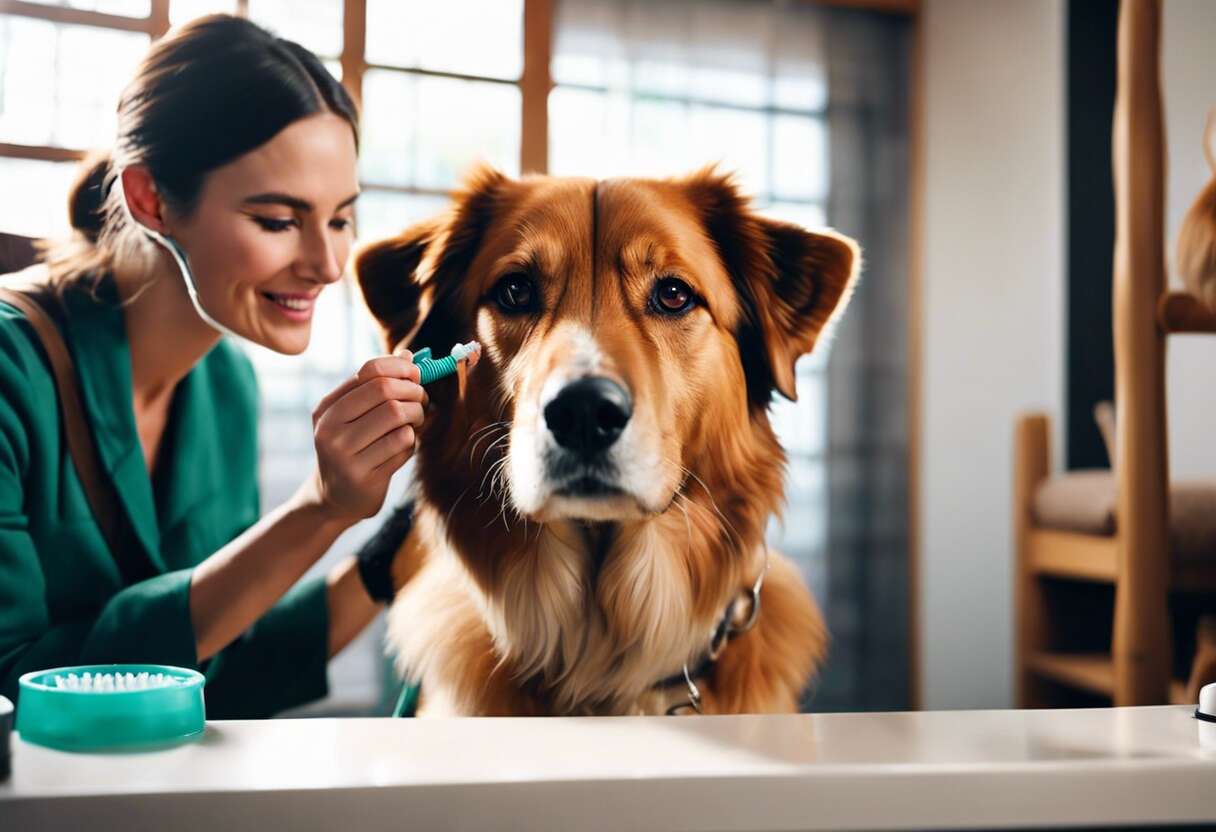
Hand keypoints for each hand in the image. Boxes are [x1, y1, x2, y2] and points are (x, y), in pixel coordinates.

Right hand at [304, 353, 427, 522]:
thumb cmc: (353, 449)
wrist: (335, 498)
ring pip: (398, 417)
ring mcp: (344, 455)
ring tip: (415, 423)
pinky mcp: (363, 477)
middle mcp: (330, 429)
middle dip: (413, 392)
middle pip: (386, 391)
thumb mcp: (355, 416)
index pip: (369, 371)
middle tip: (421, 401)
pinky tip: (403, 447)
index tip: (415, 375)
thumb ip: (377, 386)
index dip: (401, 368)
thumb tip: (408, 356)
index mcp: (327, 409)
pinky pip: (403, 445)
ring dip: (417, 417)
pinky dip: (412, 442)